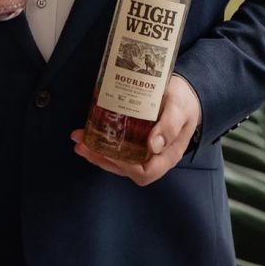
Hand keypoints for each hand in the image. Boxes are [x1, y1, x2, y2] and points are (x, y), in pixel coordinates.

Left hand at [71, 74, 200, 186]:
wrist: (185, 94)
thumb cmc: (184, 101)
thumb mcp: (179, 107)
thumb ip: (170, 125)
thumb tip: (153, 145)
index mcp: (167, 154)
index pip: (145, 171)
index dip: (125, 165)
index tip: (108, 149)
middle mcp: (154, 157)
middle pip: (126, 168)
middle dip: (102, 158)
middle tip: (82, 144)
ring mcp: (144, 149)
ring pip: (118, 160)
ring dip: (97, 152)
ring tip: (79, 140)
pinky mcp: (136, 139)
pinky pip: (118, 147)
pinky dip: (102, 142)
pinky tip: (89, 132)